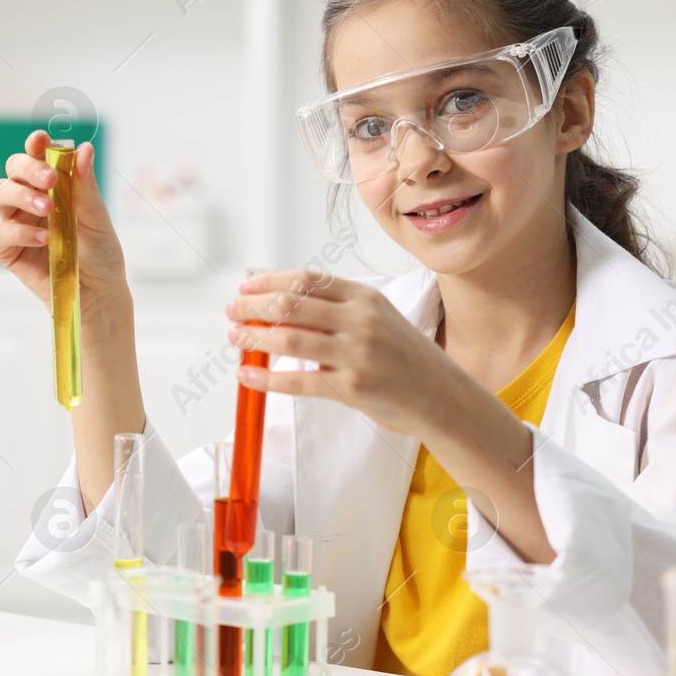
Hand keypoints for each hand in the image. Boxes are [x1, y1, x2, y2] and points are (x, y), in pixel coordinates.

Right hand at [0, 131, 128, 325]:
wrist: (98, 293)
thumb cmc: (100, 254)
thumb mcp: (97, 219)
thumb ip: (86, 186)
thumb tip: (84, 148)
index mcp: (52, 187)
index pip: (37, 157)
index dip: (35, 145)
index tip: (40, 139)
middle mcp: (30, 200)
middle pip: (14, 171)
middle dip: (28, 169)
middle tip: (50, 180)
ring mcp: (16, 223)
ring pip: (0, 194)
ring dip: (21, 195)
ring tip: (48, 210)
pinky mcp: (8, 250)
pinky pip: (1, 233)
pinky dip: (19, 232)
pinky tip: (43, 238)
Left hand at [225, 270, 471, 438]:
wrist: (442, 396)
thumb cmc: (406, 358)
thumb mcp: (379, 319)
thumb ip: (337, 311)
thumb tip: (282, 307)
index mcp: (365, 297)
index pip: (307, 280)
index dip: (270, 280)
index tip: (247, 286)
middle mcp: (361, 320)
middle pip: (291, 305)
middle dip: (253, 306)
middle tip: (232, 311)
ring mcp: (357, 354)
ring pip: (289, 340)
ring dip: (254, 338)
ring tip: (235, 339)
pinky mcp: (352, 388)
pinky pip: (298, 382)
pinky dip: (266, 378)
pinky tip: (247, 375)